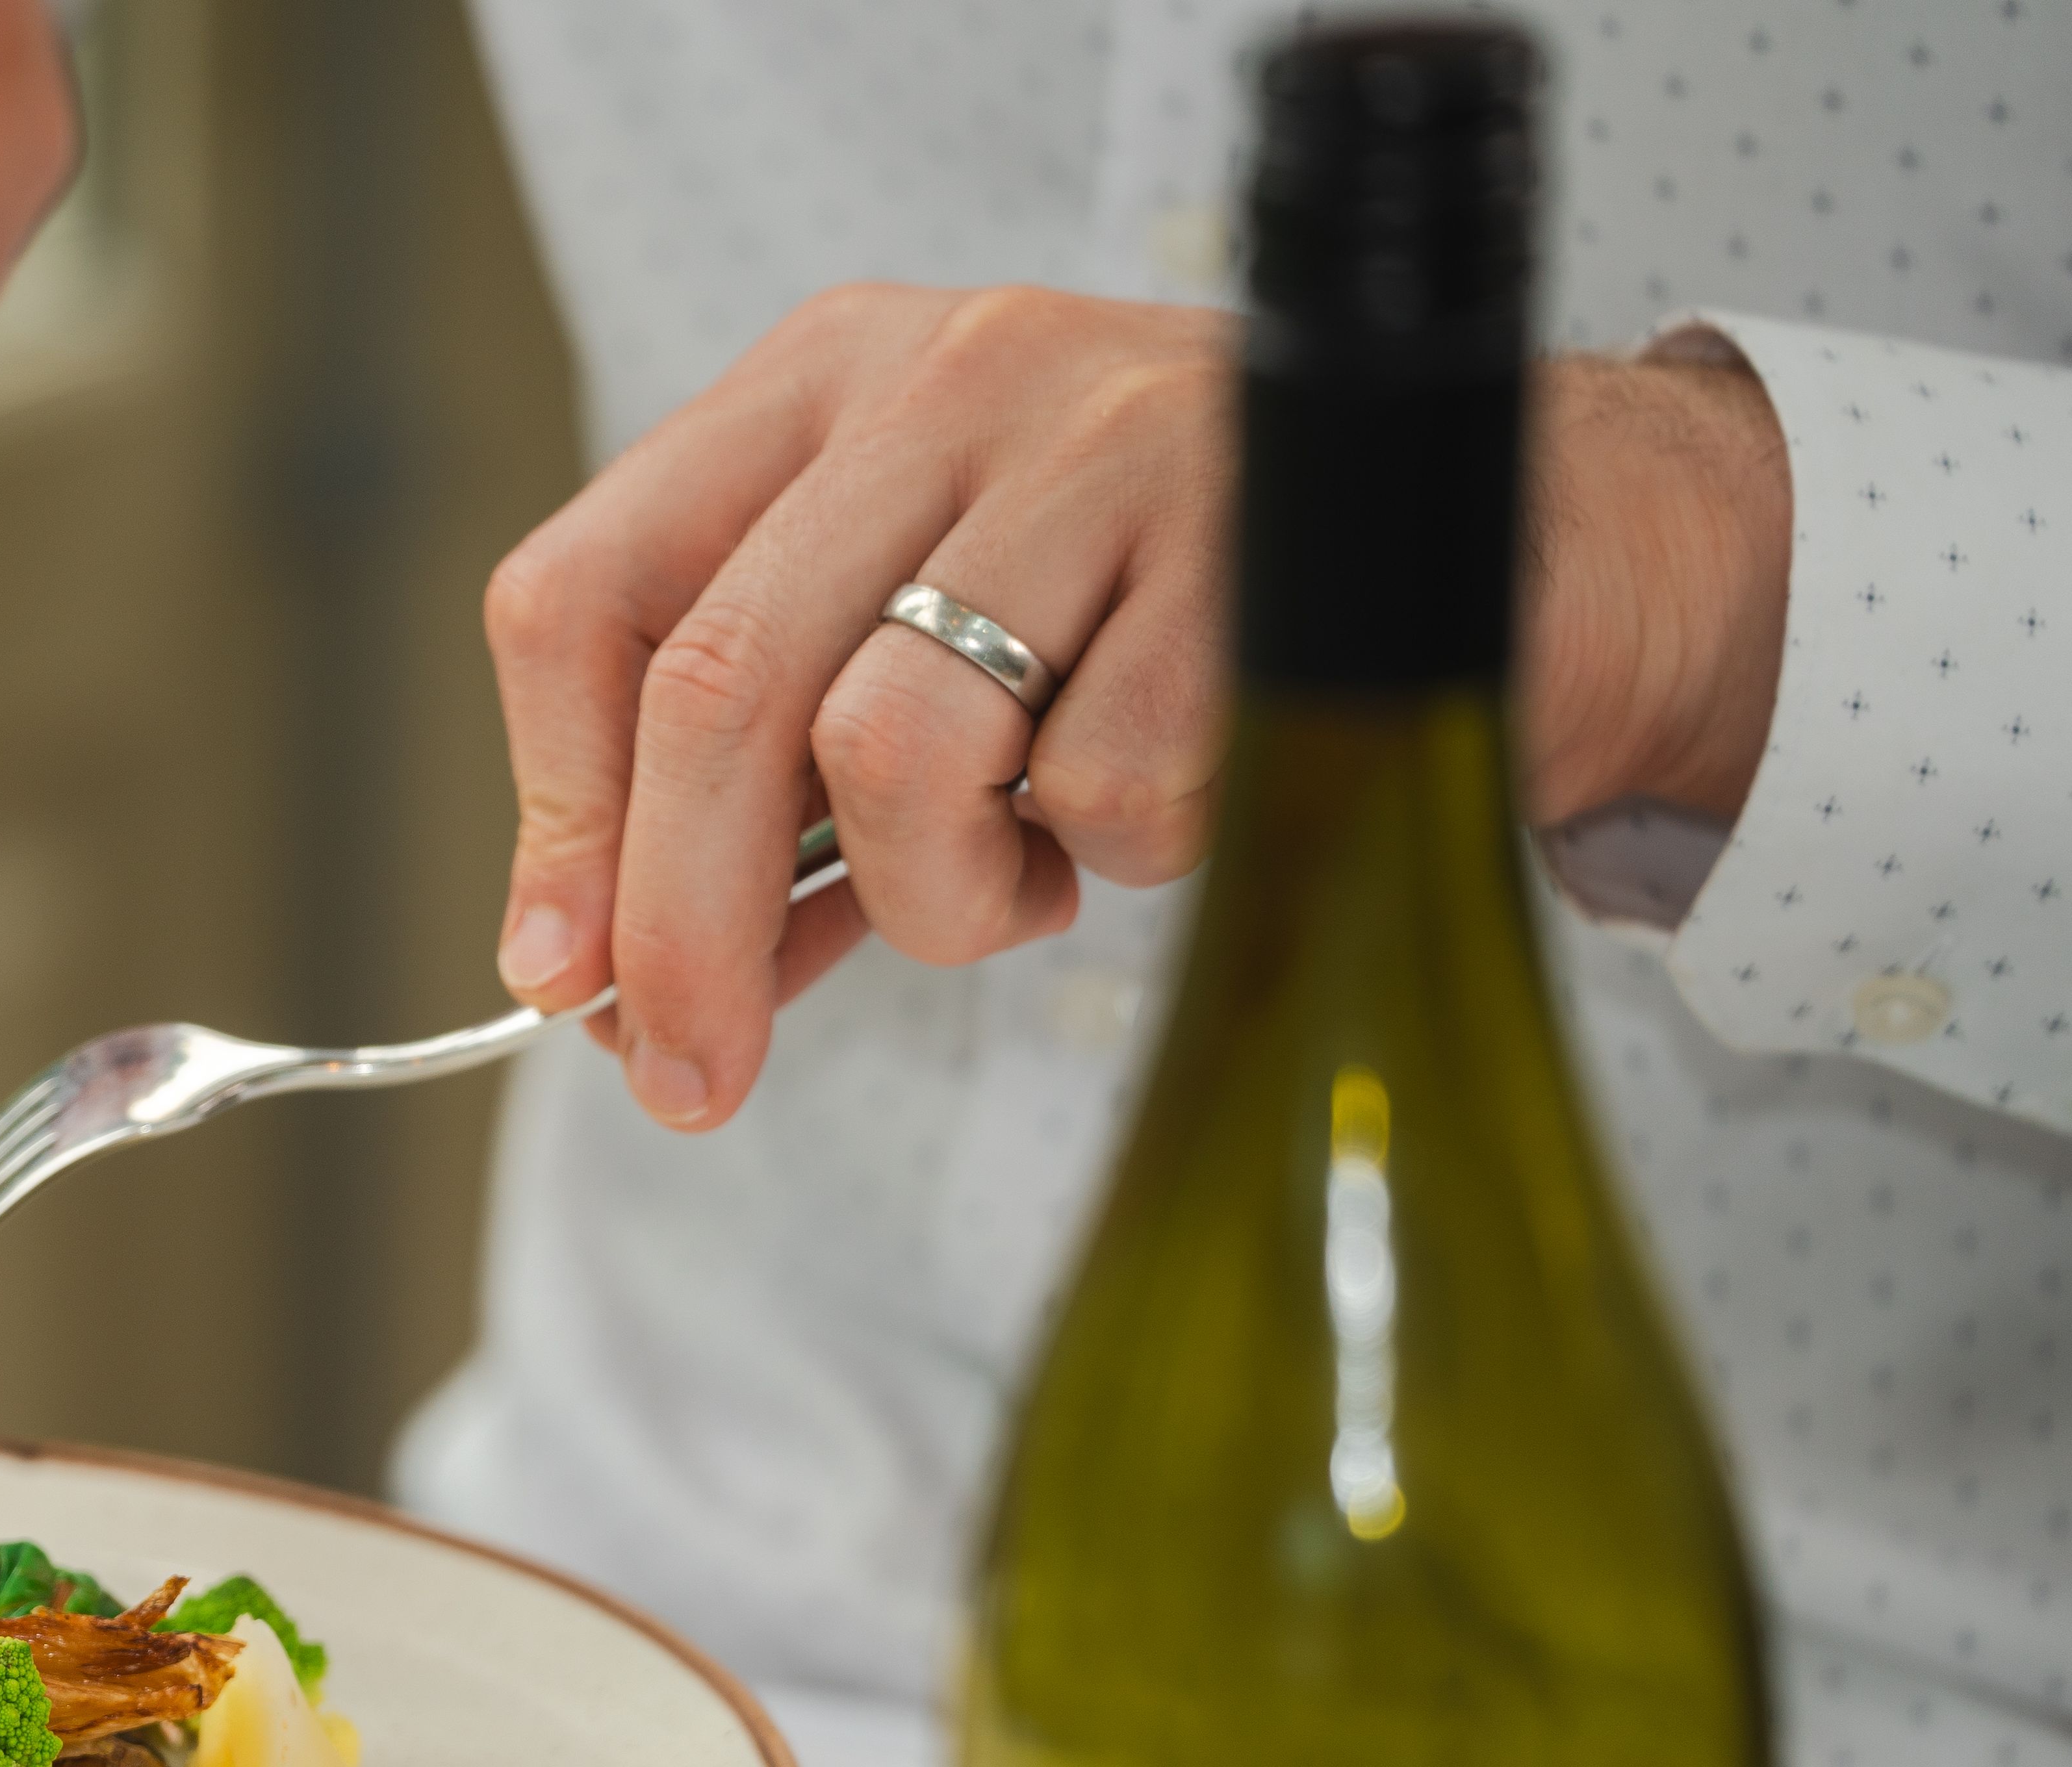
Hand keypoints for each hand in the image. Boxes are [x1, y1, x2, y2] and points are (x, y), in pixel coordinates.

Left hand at [479, 283, 1790, 1129]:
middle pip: (717, 687)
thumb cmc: (1175, 626)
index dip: (558, 809)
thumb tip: (609, 982)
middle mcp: (946, 379)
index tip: (566, 974)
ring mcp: (1106, 439)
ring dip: (939, 891)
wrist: (1517, 550)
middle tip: (687, 1080)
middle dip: (680, 926)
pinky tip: (1174, 800)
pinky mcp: (1258, 535)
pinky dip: (1117, 860)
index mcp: (822, 388)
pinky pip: (1106, 790)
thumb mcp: (929, 683)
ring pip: (895, 746)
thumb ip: (766, 812)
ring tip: (1024, 876)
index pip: (588, 594)